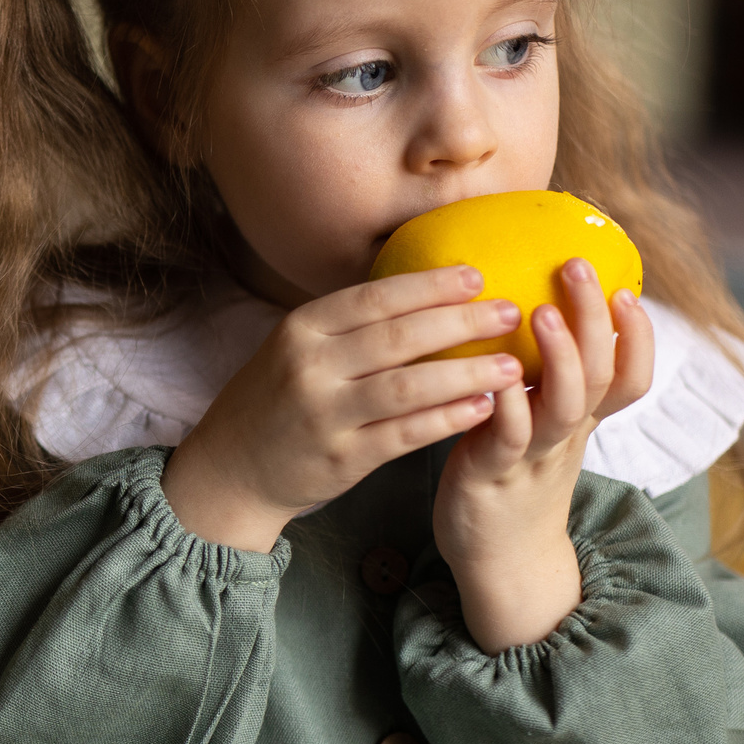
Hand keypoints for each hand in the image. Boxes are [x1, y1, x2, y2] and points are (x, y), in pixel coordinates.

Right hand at [163, 267, 526, 554]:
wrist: (231, 467)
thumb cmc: (278, 399)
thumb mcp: (298, 348)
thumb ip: (351, 325)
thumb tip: (427, 292)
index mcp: (302, 329)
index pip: (375, 299)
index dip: (429, 286)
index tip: (477, 276)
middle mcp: (310, 367)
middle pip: (398, 337)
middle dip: (461, 322)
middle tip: (510, 312)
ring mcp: (324, 414)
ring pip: (409, 387)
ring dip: (466, 374)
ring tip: (512, 364)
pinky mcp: (341, 457)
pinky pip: (405, 433)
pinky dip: (447, 419)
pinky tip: (483, 408)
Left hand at [435, 260, 655, 651]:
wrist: (499, 560)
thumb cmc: (513, 477)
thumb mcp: (542, 426)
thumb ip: (546, 378)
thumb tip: (531, 303)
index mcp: (581, 419)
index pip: (631, 377)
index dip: (638, 336)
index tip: (627, 288)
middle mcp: (566, 434)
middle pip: (602, 375)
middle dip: (596, 319)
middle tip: (579, 266)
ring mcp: (534, 455)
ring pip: (564, 406)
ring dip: (560, 357)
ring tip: (542, 313)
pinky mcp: (492, 474)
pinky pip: (505, 437)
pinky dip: (504, 404)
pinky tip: (491, 374)